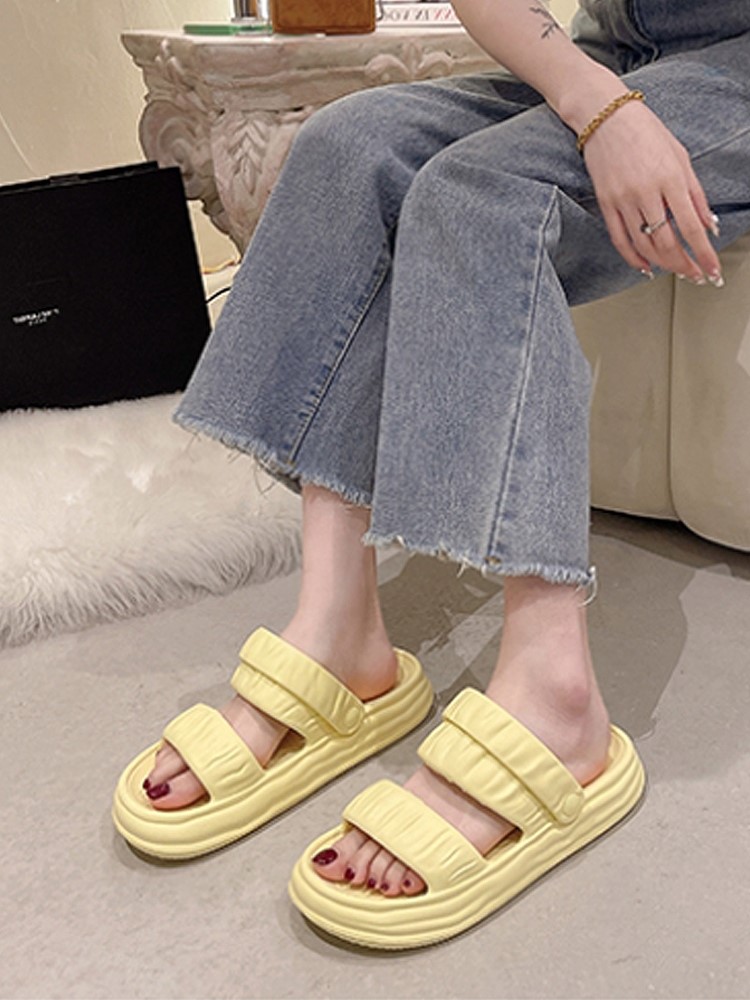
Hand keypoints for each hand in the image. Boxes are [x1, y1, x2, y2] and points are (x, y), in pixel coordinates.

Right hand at [582, 100, 721, 283]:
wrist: (604, 117)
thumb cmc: (645, 131)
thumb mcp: (680, 156)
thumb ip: (695, 194)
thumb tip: (708, 224)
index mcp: (670, 177)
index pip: (691, 226)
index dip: (703, 253)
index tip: (712, 269)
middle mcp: (646, 192)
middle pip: (667, 242)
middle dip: (684, 264)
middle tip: (696, 274)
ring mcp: (623, 200)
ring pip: (644, 246)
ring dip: (663, 264)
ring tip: (676, 271)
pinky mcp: (606, 204)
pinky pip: (620, 240)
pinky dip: (634, 258)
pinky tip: (646, 267)